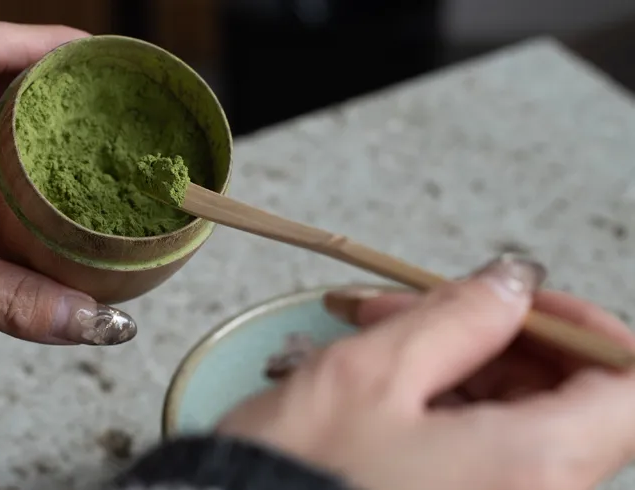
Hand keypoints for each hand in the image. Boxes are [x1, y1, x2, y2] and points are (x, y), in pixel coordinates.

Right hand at [218, 255, 634, 489]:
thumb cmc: (296, 481)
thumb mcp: (371, 375)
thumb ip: (459, 317)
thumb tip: (514, 282)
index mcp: (534, 466)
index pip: (629, 384)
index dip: (588, 328)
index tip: (527, 300)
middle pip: (568, 396)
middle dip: (497, 335)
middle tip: (419, 308)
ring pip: (517, 418)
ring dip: (459, 362)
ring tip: (380, 334)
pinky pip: (482, 448)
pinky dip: (443, 401)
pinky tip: (383, 379)